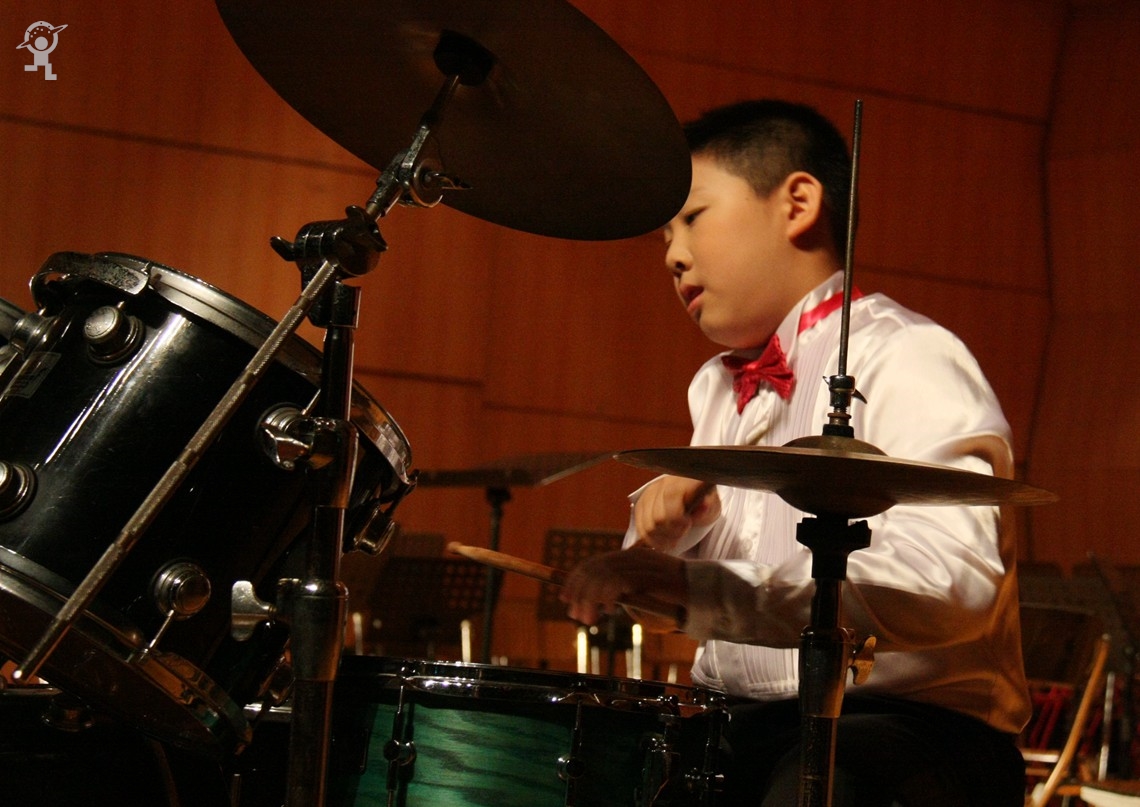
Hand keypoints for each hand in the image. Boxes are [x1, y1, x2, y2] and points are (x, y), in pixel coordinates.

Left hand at [559, 546, 686, 626]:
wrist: (701, 590)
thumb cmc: (674, 593)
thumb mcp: (644, 589)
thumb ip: (625, 589)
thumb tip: (600, 602)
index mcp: (629, 557)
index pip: (594, 562)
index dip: (576, 579)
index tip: (564, 596)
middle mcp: (632, 557)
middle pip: (594, 569)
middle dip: (578, 591)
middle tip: (572, 612)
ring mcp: (640, 565)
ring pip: (603, 577)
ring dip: (590, 599)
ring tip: (587, 618)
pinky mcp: (647, 575)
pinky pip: (619, 583)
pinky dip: (608, 596)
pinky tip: (607, 610)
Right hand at [633, 476, 720, 550]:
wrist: (692, 495)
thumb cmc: (704, 502)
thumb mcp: (713, 505)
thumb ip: (708, 507)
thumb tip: (704, 506)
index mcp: (679, 482)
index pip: (669, 503)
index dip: (678, 520)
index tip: (688, 525)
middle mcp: (660, 485)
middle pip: (657, 518)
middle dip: (671, 532)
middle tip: (682, 534)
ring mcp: (647, 495)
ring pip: (647, 526)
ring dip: (661, 538)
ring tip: (673, 540)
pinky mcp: (640, 505)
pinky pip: (640, 528)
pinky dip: (651, 539)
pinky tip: (663, 540)